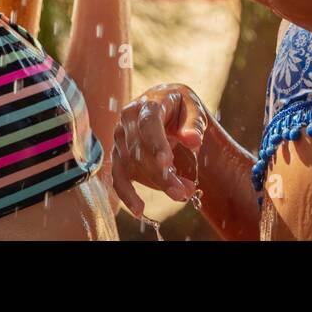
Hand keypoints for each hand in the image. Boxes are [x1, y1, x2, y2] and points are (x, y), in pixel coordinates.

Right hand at [110, 83, 207, 217]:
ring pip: (132, 167)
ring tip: (180, 194)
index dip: (156, 144)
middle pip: (140, 152)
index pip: (148, 125)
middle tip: (183, 191)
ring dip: (155, 184)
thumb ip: (193, 123)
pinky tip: (138, 209)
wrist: (161, 102)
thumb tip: (194, 142)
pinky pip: (118, 178)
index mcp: (146, 105)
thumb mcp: (192, 107)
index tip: (166, 162)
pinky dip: (126, 194)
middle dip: (161, 174)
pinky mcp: (117, 156)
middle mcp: (127, 122)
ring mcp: (119, 139)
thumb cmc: (179, 106)